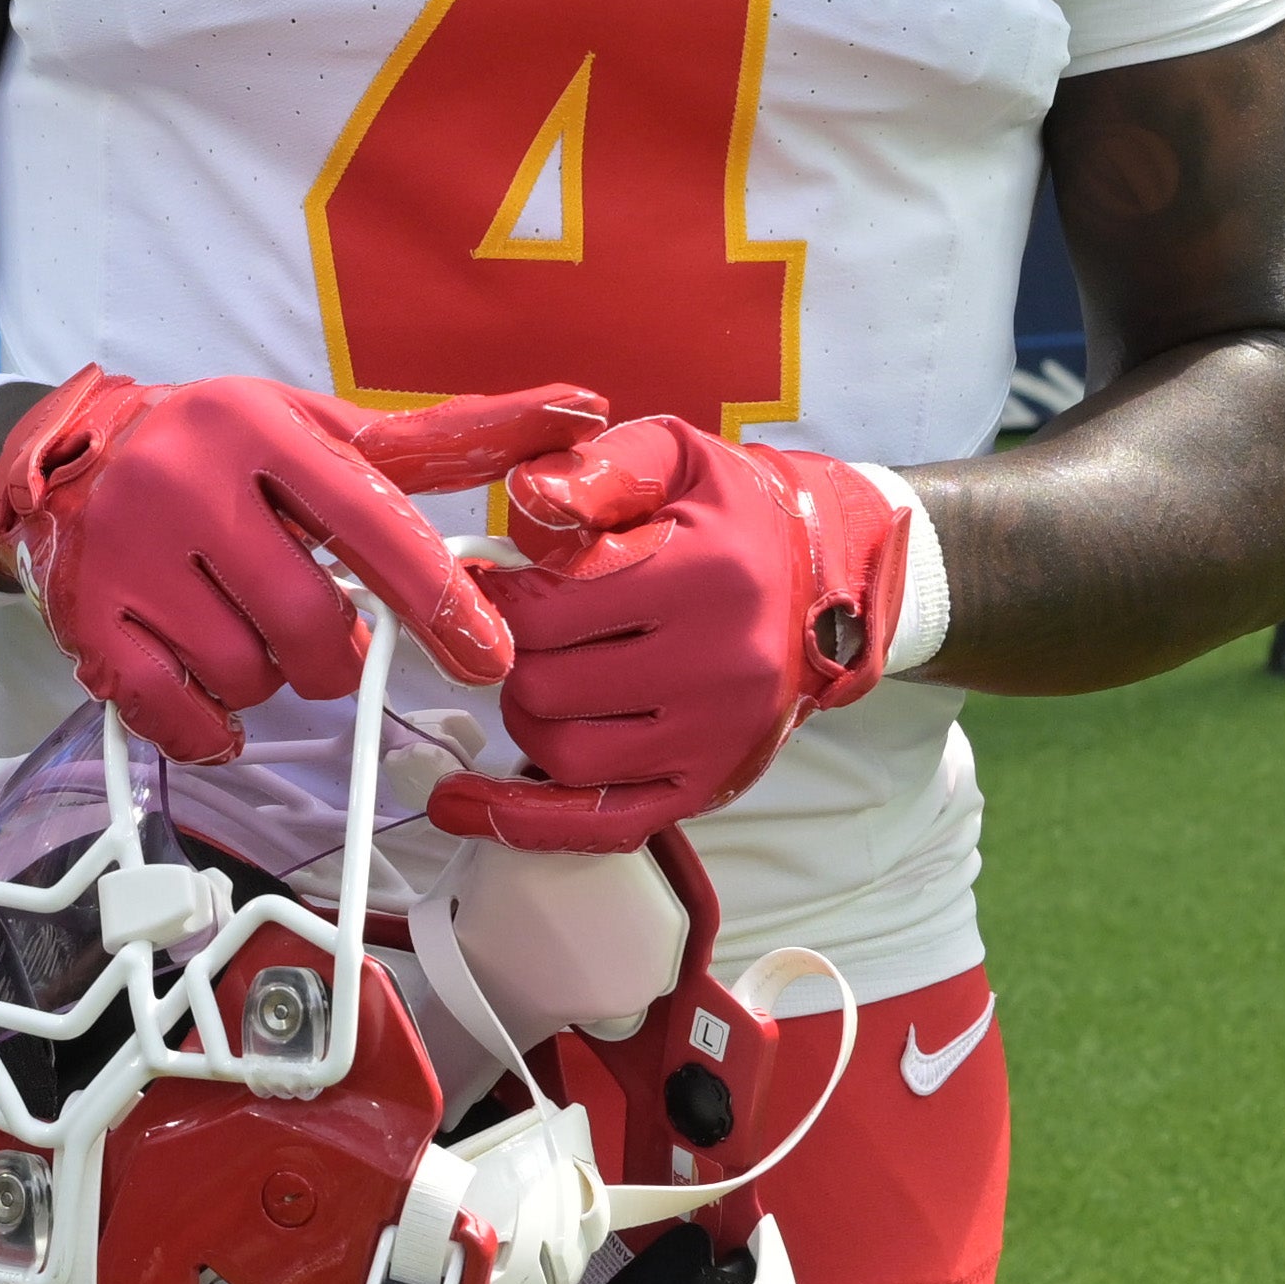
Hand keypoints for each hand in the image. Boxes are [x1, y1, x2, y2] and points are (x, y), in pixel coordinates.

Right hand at [0, 369, 607, 762]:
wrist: (70, 456)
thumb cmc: (228, 449)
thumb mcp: (323, 428)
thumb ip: (448, 437)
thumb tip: (582, 412)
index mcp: (259, 428)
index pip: (371, 523)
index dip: (438, 600)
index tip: (490, 659)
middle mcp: (186, 483)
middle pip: (312, 622)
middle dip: (338, 652)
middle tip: (323, 633)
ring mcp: (127, 554)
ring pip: (251, 673)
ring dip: (271, 677)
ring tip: (247, 629)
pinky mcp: (87, 620)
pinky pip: (180, 714)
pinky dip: (213, 726)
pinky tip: (210, 688)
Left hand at [447, 419, 919, 849]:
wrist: (821, 579)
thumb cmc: (731, 515)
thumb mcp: (674, 458)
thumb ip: (598, 470)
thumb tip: (530, 497)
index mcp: (706, 576)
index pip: (548, 611)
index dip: (494, 597)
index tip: (489, 582)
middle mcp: (720, 666)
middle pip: (548, 687)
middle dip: (510, 657)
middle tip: (521, 631)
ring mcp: (716, 737)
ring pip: (565, 756)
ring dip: (527, 718)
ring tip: (539, 677)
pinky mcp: (710, 785)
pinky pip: (603, 825)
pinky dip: (526, 821)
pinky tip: (463, 805)